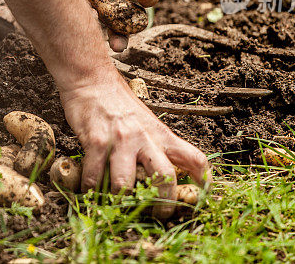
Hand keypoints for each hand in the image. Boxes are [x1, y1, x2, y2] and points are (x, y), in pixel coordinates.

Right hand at [60, 71, 210, 218]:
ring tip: (115, 204)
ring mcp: (120, 140)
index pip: (194, 159)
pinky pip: (94, 177)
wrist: (91, 79)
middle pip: (165, 178)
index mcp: (161, 134)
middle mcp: (145, 138)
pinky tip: (90, 191)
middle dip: (163, 204)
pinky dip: (91, 190)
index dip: (204, 182)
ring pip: (126, 184)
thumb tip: (161, 175)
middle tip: (157, 215)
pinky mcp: (96, 141)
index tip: (200, 198)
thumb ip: (154, 145)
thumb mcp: (146, 122)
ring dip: (119, 200)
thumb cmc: (118, 103)